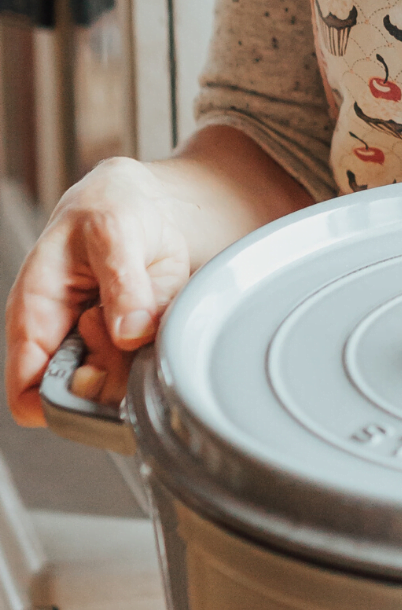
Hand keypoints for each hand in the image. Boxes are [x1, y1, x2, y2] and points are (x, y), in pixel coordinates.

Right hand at [5, 126, 313, 426]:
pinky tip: (163, 322)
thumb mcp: (113, 229)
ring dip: (143, 365)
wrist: (150, 207)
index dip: (63, 399)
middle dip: (115, 377)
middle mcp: (68, 343)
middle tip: (131, 325)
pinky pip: (154, 376)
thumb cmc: (114, 209)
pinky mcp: (139, 352)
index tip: (98, 371)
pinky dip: (165, 356)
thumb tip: (128, 334)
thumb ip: (121, 282)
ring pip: (122, 395)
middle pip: (86, 402)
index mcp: (36, 316)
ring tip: (145, 313)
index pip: (27, 394)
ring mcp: (105, 352)